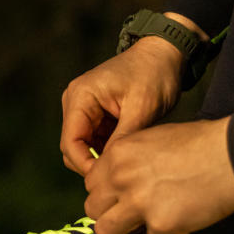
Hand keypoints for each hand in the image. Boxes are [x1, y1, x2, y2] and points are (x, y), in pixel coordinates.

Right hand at [60, 36, 184, 175]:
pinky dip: (107, 150)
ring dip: (102, 158)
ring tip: (129, 163)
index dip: (86, 166)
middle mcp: (74, 102)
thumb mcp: (142, 109)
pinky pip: (94, 141)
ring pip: (83, 147)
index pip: (70, 143)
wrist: (164, 53)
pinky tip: (128, 153)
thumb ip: (122, 140)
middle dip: (93, 165)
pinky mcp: (94, 114)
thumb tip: (111, 171)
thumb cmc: (154, 74)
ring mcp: (82, 107)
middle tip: (123, 176)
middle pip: (72, 148)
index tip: (111, 179)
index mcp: (80, 97)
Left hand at [84, 117, 233, 233]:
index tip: (118, 195)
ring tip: (144, 224)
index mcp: (117, 154)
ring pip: (106, 231)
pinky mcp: (160, 225)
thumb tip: (119, 184)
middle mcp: (121, 178)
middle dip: (108, 213)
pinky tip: (181, 217)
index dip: (104, 191)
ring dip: (122, 230)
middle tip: (129, 213)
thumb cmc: (199, 142)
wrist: (232, 155)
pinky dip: (165, 233)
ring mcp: (138, 203)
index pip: (90, 183)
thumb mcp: (152, 139)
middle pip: (92, 208)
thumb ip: (128, 161)